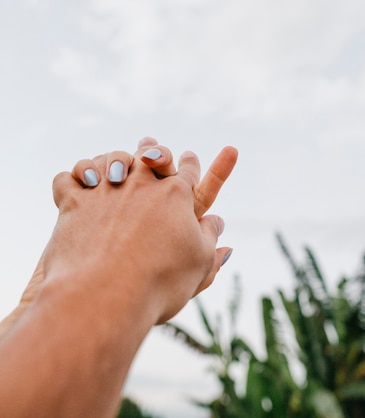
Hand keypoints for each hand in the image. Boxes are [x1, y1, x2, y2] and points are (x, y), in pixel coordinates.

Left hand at [50, 138, 237, 322]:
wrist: (105, 295)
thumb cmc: (159, 282)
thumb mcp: (199, 264)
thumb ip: (210, 239)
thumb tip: (218, 222)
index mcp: (176, 195)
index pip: (189, 171)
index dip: (191, 164)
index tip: (191, 159)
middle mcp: (142, 183)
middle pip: (150, 156)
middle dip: (154, 151)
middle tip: (151, 148)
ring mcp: (106, 190)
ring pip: (111, 159)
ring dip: (113, 159)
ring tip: (113, 162)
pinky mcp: (74, 202)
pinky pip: (67, 179)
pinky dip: (71, 180)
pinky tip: (76, 186)